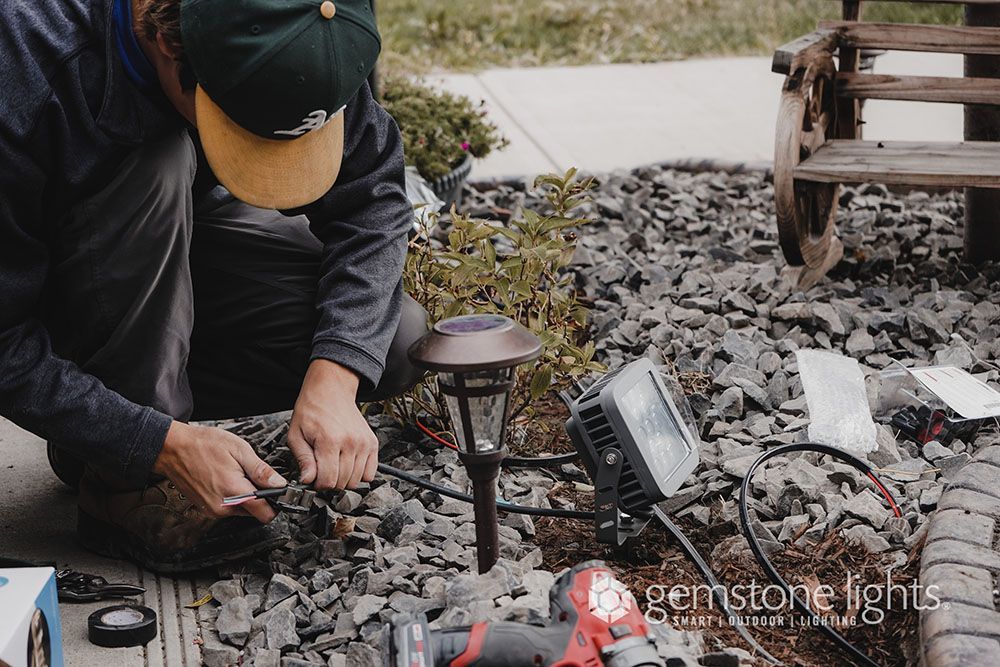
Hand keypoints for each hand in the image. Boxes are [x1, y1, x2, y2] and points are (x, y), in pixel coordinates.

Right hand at [153, 421, 285, 522]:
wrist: (173, 448)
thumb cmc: (203, 445)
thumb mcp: (239, 450)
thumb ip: (261, 470)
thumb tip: (279, 483)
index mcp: (234, 492)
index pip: (266, 513)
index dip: (277, 502)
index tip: (278, 491)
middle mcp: (223, 506)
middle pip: (256, 513)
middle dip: (260, 497)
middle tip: (254, 477)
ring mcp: (213, 509)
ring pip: (243, 511)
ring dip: (246, 497)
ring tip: (238, 475)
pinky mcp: (207, 508)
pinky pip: (229, 508)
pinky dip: (234, 496)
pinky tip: (227, 479)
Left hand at [288, 359, 378, 490]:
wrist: (331, 391)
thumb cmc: (312, 410)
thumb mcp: (296, 434)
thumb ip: (303, 459)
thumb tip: (307, 481)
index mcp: (330, 440)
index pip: (328, 481)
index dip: (318, 485)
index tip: (313, 478)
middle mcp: (351, 442)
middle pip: (343, 483)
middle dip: (330, 482)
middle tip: (322, 471)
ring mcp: (364, 443)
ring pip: (357, 481)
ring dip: (344, 479)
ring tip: (334, 466)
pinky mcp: (372, 443)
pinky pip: (370, 473)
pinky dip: (359, 475)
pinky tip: (348, 465)